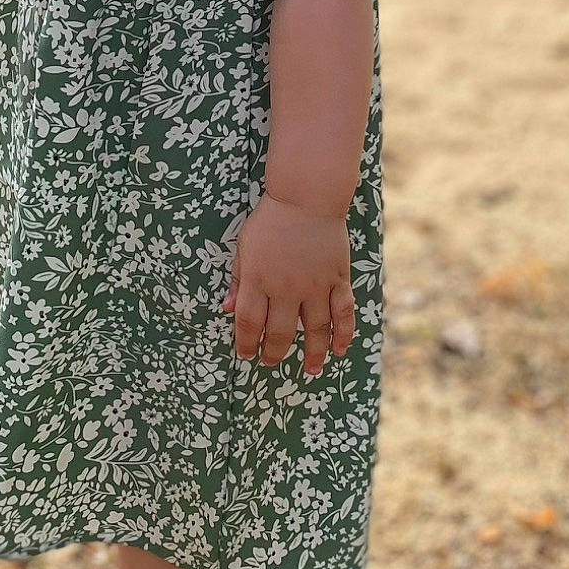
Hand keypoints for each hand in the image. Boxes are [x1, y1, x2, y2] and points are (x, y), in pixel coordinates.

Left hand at [222, 194, 356, 376]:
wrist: (306, 197)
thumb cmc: (271, 220)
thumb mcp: (244, 246)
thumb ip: (236, 279)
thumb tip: (226, 309)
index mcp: (258, 279)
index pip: (248, 321)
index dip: (245, 342)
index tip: (245, 354)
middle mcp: (285, 287)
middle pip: (278, 332)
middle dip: (273, 352)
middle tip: (270, 362)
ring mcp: (314, 285)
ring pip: (313, 330)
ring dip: (311, 354)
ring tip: (309, 371)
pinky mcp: (337, 279)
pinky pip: (342, 313)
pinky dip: (342, 334)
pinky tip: (339, 350)